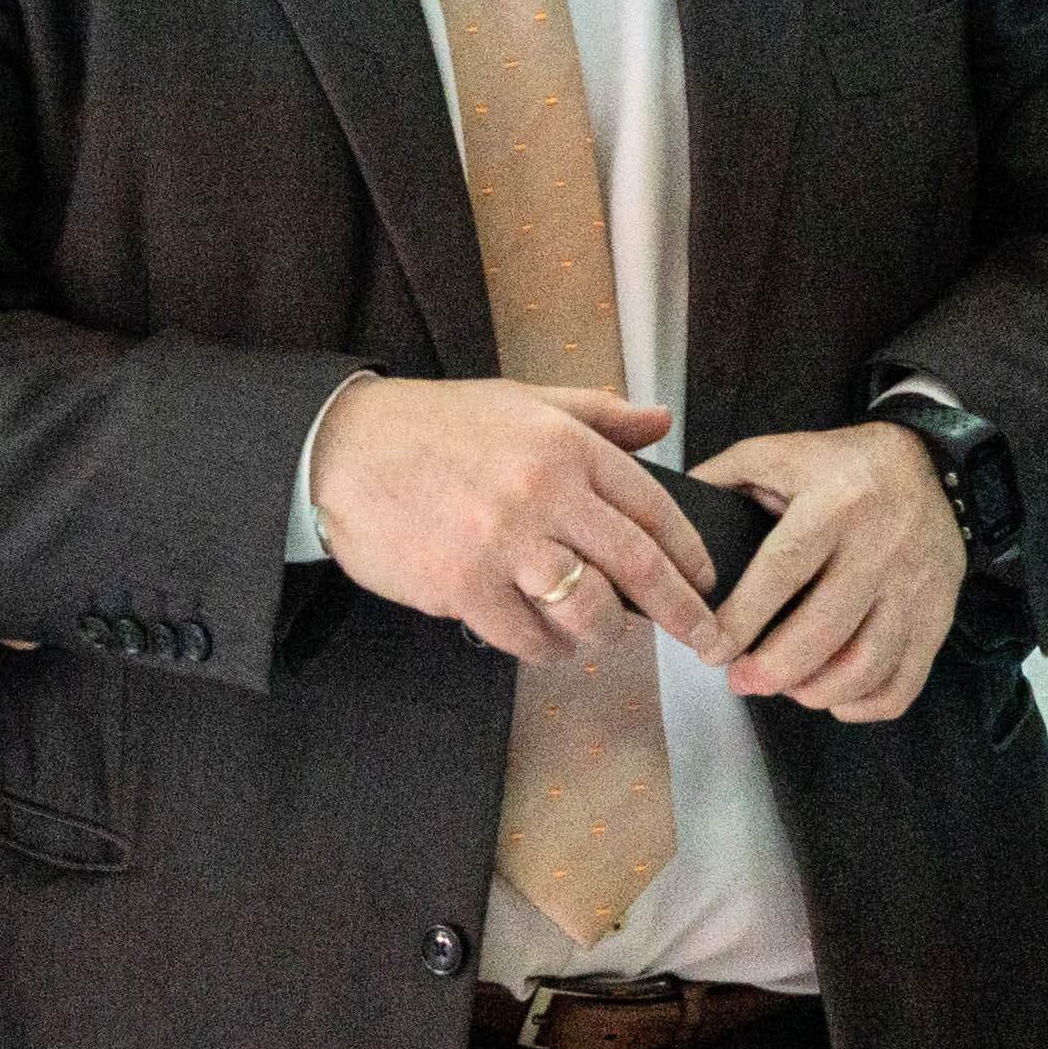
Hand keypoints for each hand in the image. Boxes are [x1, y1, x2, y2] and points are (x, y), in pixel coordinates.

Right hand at [309, 375, 723, 668]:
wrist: (341, 451)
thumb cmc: (432, 427)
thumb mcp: (519, 401)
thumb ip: (595, 414)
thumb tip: (660, 419)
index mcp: (564, 445)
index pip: (651, 506)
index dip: (689, 552)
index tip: (706, 581)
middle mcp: (542, 493)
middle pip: (637, 565)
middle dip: (681, 610)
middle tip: (705, 637)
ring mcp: (503, 544)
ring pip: (588, 610)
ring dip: (605, 632)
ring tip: (601, 631)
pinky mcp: (463, 587)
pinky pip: (527, 637)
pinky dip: (547, 648)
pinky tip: (546, 641)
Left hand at [687, 420, 968, 723]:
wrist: (933, 466)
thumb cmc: (842, 466)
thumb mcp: (780, 453)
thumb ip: (723, 480)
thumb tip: (669, 524)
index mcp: (833, 504)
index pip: (783, 570)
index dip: (742, 618)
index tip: (710, 649)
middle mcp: (878, 548)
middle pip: (825, 628)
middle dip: (774, 669)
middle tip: (740, 681)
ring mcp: (912, 587)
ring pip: (867, 663)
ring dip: (817, 691)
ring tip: (785, 688)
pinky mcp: (938, 616)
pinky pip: (905, 680)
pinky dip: (867, 704)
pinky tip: (835, 699)